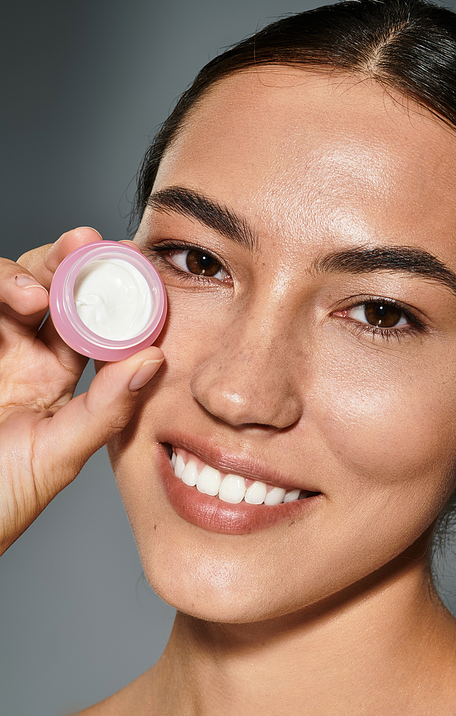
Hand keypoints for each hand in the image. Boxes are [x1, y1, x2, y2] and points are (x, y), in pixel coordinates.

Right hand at [0, 228, 163, 554]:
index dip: (111, 290)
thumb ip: (106, 410)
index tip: (133, 262)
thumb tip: (154, 360)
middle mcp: (22, 353)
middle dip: (68, 260)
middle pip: (50, 287)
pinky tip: (14, 297)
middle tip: (85, 242)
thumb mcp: (57, 455)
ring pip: (8, 284)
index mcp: (55, 374)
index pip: (90, 319)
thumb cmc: (0, 497)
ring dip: (23, 273)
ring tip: (33, 294)